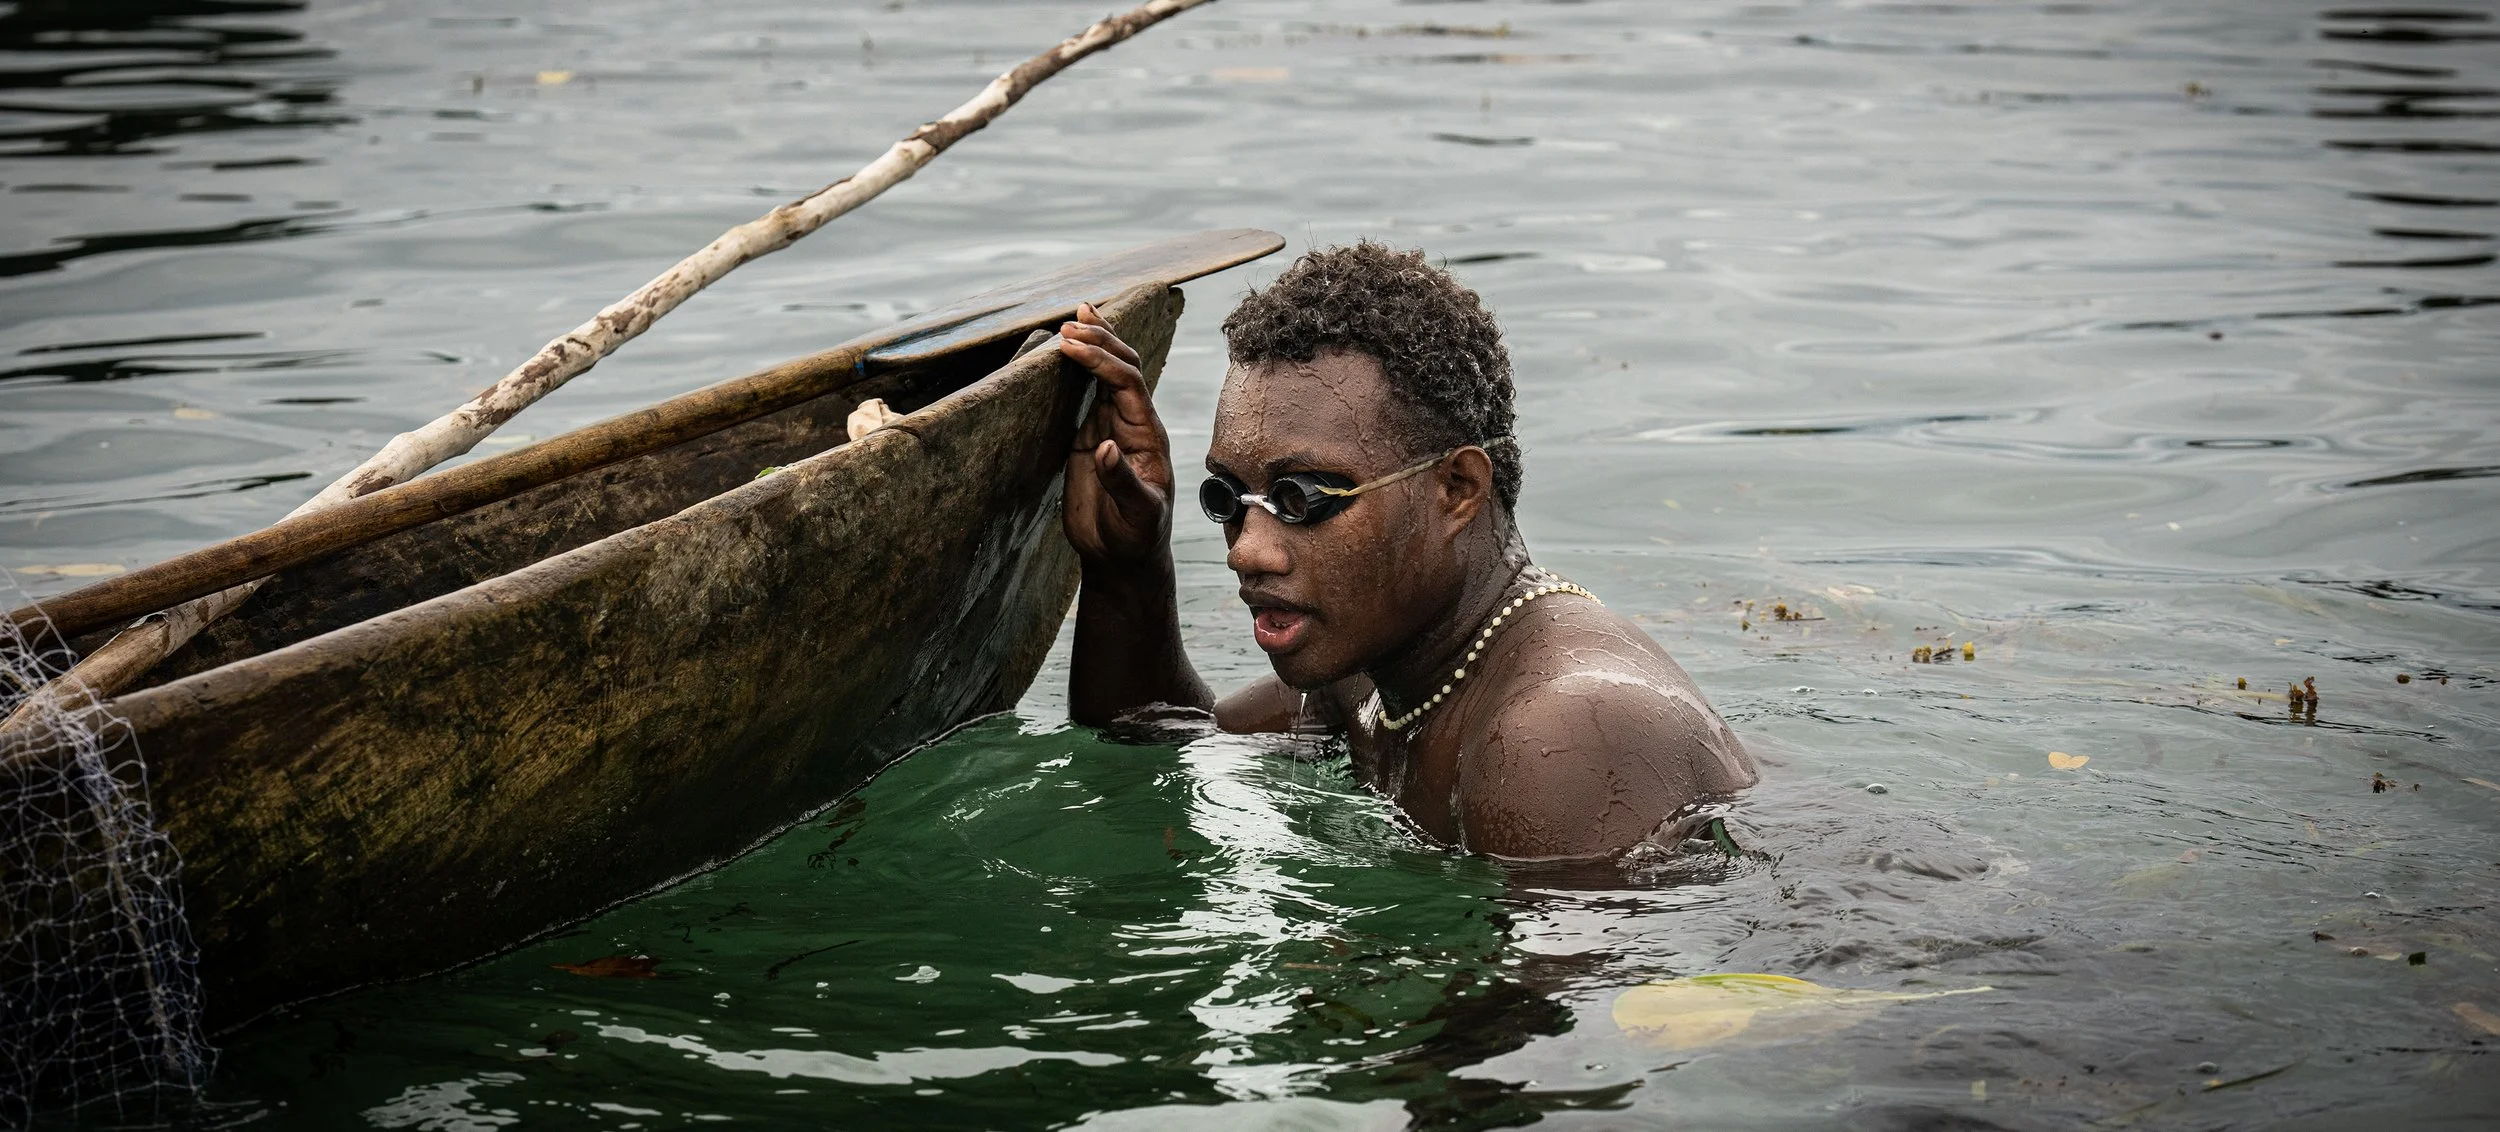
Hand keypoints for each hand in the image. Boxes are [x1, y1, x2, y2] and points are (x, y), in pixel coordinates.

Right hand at [1060, 302, 1173, 566]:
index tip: (1070, 346)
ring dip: (1094, 343)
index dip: (1101, 360)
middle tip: (1070, 321)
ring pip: (1108, 374)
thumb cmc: (1137, 538)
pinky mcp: (1091, 437)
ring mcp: (1112, 426)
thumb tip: (1104, 447)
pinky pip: (1088, 393)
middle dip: (1100, 340)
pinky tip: (1066, 351)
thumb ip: (1123, 482)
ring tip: (1076, 314)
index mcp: (1148, 435)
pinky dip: (1079, 368)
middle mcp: (1133, 423)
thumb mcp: (1137, 515)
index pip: (1128, 383)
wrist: (1124, 556)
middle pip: (1123, 366)